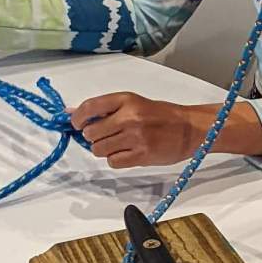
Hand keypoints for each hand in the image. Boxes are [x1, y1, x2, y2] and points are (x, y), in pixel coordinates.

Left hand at [68, 93, 211, 169]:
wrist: (189, 129)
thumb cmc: (161, 116)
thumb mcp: (133, 104)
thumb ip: (104, 109)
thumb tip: (72, 113)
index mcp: (126, 100)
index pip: (90, 107)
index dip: (77, 118)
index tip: (75, 123)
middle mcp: (129, 117)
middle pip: (91, 133)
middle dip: (93, 137)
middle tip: (105, 136)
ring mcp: (135, 137)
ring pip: (99, 149)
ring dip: (104, 149)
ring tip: (118, 145)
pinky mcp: (141, 155)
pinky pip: (113, 162)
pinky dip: (116, 160)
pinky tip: (127, 153)